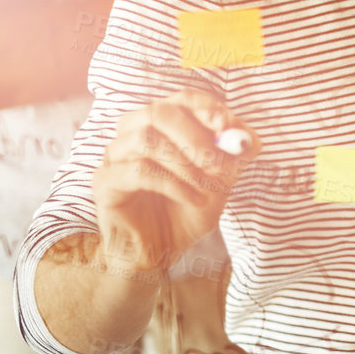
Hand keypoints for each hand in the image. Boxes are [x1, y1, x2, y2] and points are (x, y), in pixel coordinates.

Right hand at [91, 89, 257, 274]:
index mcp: (161, 127)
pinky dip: (174, 184)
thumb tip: (249, 139)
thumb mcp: (220, 183)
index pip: (180, 99)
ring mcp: (115, 157)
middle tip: (218, 162)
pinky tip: (194, 200)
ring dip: (184, 163)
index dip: (204, 107)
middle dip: (195, 135)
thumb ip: (234, 158)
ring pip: (145, 138)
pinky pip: (139, 171)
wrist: (160, 254)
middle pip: (158, 112)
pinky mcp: (105, 182)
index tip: (225, 124)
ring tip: (207, 187)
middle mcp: (133, 134)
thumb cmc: (186, 213)